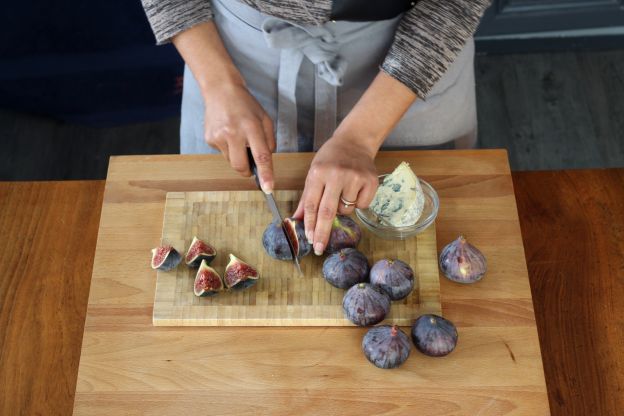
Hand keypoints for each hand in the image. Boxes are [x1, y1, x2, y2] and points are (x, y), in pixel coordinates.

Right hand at [203, 82, 275, 192]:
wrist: (221, 90)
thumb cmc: (246, 105)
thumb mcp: (265, 119)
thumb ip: (269, 142)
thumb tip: (266, 162)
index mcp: (251, 127)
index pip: (260, 155)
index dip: (265, 174)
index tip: (268, 188)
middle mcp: (233, 132)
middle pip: (241, 166)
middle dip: (248, 171)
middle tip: (251, 163)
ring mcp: (218, 136)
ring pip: (231, 161)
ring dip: (238, 156)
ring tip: (238, 137)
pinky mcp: (209, 139)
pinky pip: (222, 153)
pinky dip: (228, 148)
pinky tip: (228, 133)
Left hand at [293, 135, 377, 254]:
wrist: (355, 142)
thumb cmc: (330, 159)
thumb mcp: (313, 174)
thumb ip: (306, 198)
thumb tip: (296, 219)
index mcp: (318, 173)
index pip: (311, 204)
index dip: (310, 224)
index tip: (310, 240)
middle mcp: (336, 175)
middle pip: (327, 212)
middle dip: (322, 233)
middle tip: (319, 248)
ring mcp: (355, 178)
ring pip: (345, 210)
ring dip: (342, 209)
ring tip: (342, 192)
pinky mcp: (370, 181)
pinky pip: (361, 205)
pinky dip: (357, 203)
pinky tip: (355, 189)